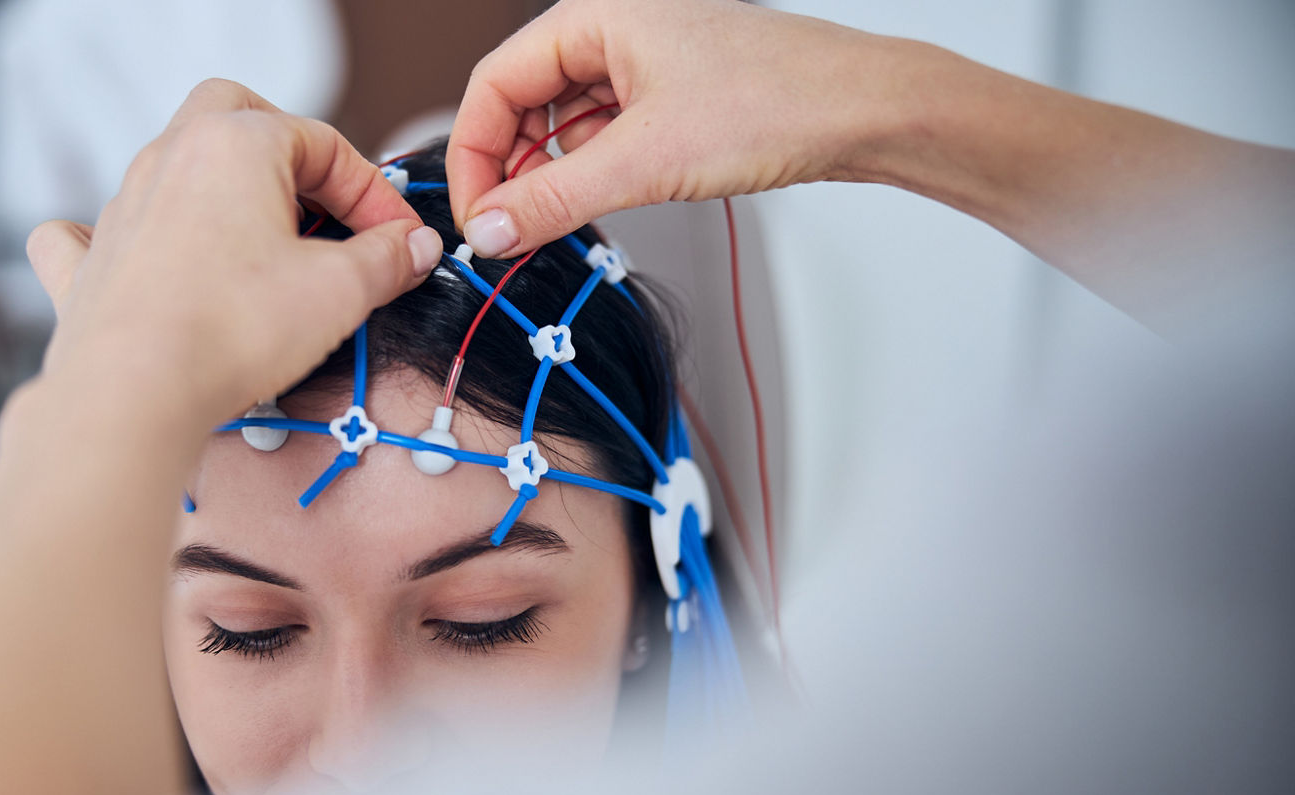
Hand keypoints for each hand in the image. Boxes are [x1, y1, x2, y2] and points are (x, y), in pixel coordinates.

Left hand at [26, 79, 443, 429]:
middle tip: (324, 200)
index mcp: (235, 144)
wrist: (135, 391)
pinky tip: (150, 251)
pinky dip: (128, 229)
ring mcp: (124, 205)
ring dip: (228, 193)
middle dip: (287, 147)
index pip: (326, 146)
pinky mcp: (93, 260)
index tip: (398, 239)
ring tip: (268, 246)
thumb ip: (386, 259)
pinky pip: (96, 225)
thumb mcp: (340, 291)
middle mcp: (171, 158)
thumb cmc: (229, 332)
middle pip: (237, 114)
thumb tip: (413, 247)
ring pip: (178, 163)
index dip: (373, 193)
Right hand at [447, 0, 904, 257]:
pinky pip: (606, 131)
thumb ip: (554, 199)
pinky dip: (595, 168)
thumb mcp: (646, 162)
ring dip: (556, 173)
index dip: (473, 156)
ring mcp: (644, 58)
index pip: (494, 86)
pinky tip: (610, 196)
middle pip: (523, 102)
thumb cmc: (777, 103)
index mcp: (595, 17)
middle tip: (511, 229)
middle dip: (513, 169)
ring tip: (565, 217)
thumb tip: (489, 231)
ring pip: (564, 121)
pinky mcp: (671, 91)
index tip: (475, 218)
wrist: (865, 110)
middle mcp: (613, 27)